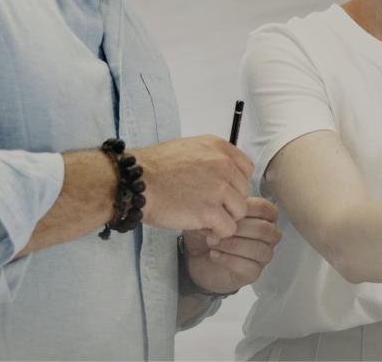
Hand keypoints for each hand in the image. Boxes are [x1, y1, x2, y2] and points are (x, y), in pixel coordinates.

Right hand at [136, 135, 252, 238]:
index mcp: (219, 148)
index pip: (246, 169)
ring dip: (224, 218)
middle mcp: (223, 165)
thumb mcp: (188, 148)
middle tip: (208, 207)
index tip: (221, 191)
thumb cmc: (154, 167)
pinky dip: (217, 232)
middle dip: (229, 203)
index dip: (235, 184)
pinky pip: (228, 228)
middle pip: (244, 192)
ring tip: (204, 218)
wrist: (135, 182)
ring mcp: (218, 188)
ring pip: (240, 212)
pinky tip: (202, 228)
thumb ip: (210, 157)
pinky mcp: (210, 211)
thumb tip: (224, 173)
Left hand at [184, 197, 281, 293]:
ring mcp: (263, 256)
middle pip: (264, 230)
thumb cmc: (211, 232)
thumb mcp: (213, 214)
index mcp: (264, 217)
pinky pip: (249, 267)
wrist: (198, 258)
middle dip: (238, 229)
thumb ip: (221, 207)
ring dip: (232, 245)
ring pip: (259, 250)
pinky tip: (214, 254)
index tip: (225, 211)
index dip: (246, 209)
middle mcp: (268, 236)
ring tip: (212, 242)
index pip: (266, 209)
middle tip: (217, 229)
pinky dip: (229, 259)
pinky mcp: (253, 273)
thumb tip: (220, 207)